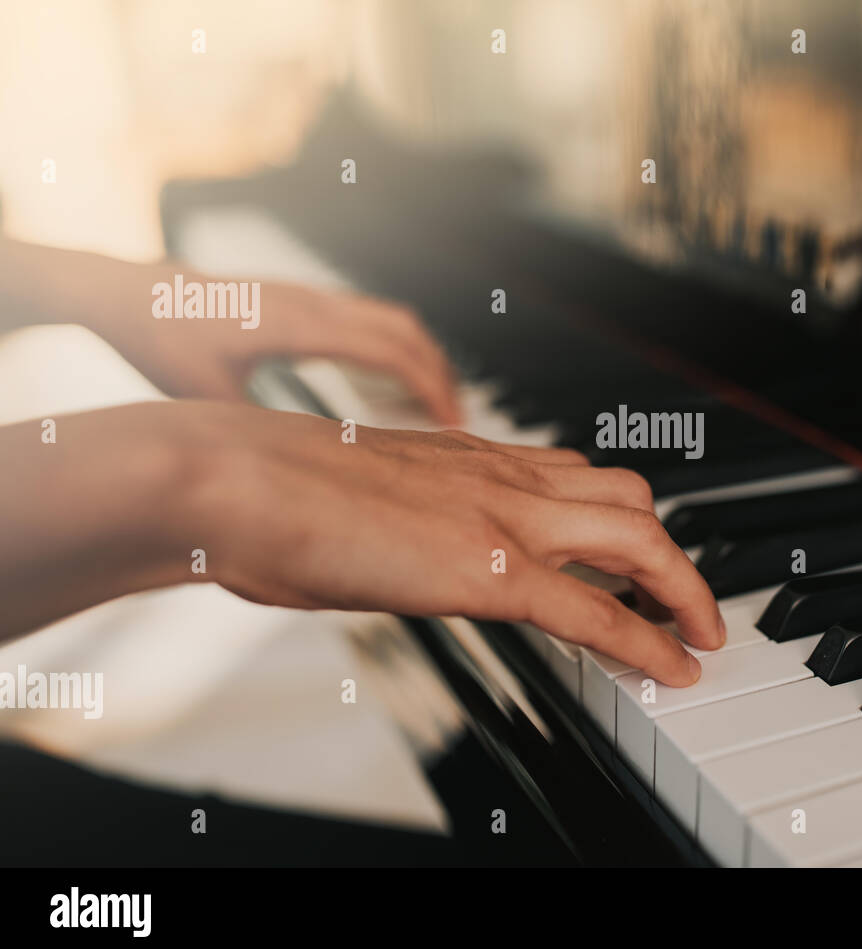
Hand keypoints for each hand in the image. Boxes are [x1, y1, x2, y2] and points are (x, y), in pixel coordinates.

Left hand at [0, 238, 461, 423]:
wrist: (125, 291)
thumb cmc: (159, 337)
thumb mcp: (206, 395)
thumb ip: (258, 427)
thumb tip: (301, 466)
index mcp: (297, 324)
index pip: (390, 350)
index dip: (431, 388)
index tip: (453, 425)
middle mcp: (311, 301)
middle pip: (406, 329)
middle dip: (443, 375)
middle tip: (460, 422)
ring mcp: (309, 295)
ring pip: (393, 317)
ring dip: (424, 357)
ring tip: (438, 403)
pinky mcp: (302, 298)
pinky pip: (371, 315)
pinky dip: (398, 347)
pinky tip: (394, 380)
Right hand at [0, 402, 722, 685]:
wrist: (240, 477)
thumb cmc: (277, 488)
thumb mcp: (365, 493)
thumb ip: (410, 514)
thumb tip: (413, 548)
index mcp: (474, 455)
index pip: (581, 475)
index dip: (626, 516)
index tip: (643, 548)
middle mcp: (506, 476)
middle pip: (632, 501)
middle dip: (675, 551)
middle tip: (691, 597)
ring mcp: (506, 518)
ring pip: (639, 541)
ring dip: (683, 589)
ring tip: (702, 632)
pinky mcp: (492, 571)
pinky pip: (598, 611)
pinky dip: (648, 642)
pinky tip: (674, 669)